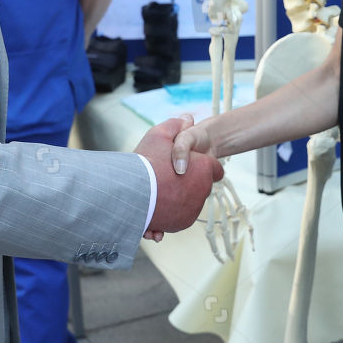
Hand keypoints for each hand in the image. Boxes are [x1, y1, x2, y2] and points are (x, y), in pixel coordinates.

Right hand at [136, 116, 222, 236]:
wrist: (129, 191)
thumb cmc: (145, 160)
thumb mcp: (160, 133)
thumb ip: (176, 125)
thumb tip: (186, 119)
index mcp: (204, 167)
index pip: (214, 168)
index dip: (202, 164)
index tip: (189, 165)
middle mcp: (203, 190)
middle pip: (199, 186)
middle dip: (187, 182)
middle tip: (167, 177)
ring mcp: (193, 209)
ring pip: (187, 203)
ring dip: (175, 199)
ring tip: (157, 194)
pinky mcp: (181, 223)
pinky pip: (176, 219)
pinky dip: (168, 216)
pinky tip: (157, 210)